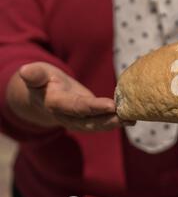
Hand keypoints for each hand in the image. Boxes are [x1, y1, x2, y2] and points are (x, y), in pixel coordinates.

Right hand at [6, 61, 133, 131]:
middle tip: (126, 117)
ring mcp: (78, 121)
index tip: (110, 105)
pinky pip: (103, 123)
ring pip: (98, 125)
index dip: (93, 107)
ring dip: (116, 123)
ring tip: (132, 119)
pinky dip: (118, 122)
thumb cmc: (43, 80)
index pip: (76, 106)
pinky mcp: (88, 120)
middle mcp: (68, 116)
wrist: (44, 95)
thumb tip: (25, 71)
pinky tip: (132, 119)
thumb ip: (35, 75)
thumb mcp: (38, 74)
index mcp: (56, 103)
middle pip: (90, 121)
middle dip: (108, 120)